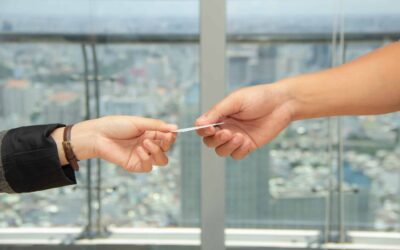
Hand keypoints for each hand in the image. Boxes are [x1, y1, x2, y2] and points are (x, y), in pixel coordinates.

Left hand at [52, 116, 176, 172]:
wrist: (98, 136)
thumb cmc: (116, 125)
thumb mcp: (139, 122)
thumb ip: (157, 126)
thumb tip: (175, 127)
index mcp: (149, 133)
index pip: (167, 137)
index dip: (171, 136)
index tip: (171, 133)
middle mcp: (148, 145)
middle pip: (166, 150)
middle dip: (166, 144)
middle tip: (162, 138)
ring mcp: (142, 156)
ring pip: (161, 161)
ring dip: (157, 151)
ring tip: (145, 143)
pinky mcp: (135, 165)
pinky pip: (149, 167)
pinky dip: (146, 158)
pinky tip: (138, 151)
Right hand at [196, 83, 293, 159]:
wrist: (282, 103)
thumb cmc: (259, 97)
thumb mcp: (235, 101)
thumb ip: (217, 112)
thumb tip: (199, 123)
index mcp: (220, 115)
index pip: (203, 128)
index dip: (203, 130)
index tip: (209, 128)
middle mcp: (226, 127)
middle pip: (210, 142)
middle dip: (216, 140)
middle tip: (228, 133)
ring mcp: (237, 138)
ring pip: (221, 151)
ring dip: (227, 146)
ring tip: (240, 137)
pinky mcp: (248, 145)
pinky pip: (236, 155)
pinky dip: (239, 151)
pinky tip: (247, 142)